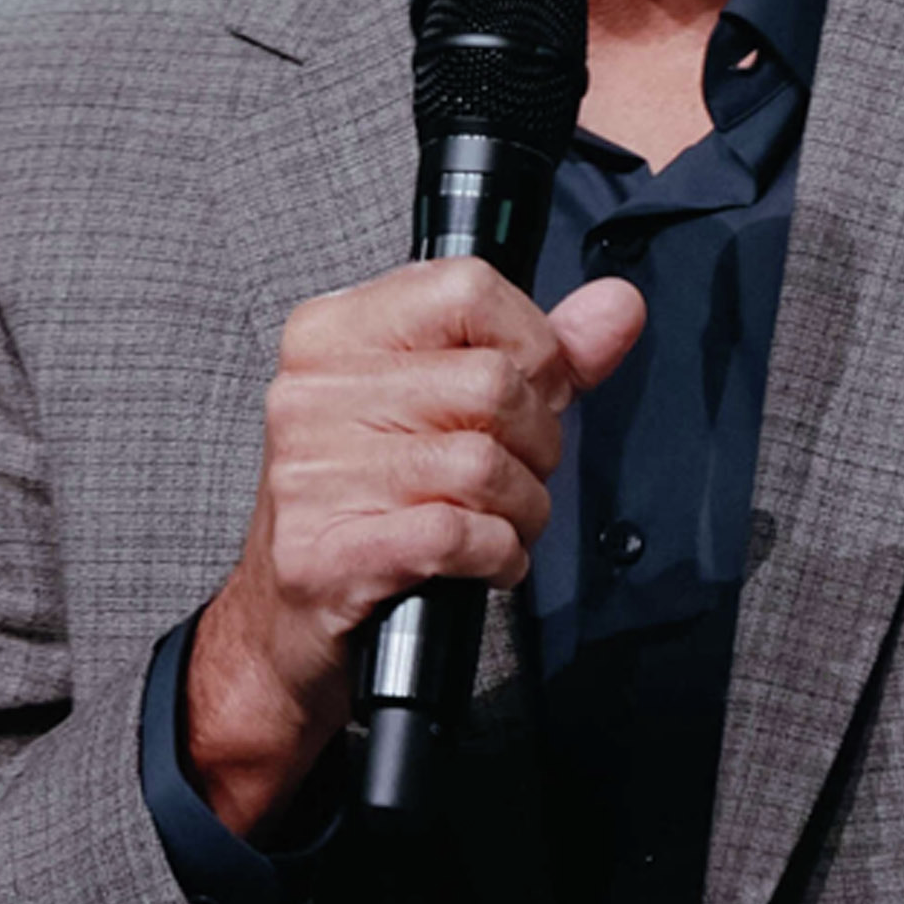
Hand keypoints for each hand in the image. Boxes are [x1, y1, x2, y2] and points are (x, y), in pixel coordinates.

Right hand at [185, 259, 645, 837]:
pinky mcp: (328, 551)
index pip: (467, 288)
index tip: (531, 388)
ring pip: (483, 464)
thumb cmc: (368, 499)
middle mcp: (310, 392)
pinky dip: (498, 555)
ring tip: (499, 521)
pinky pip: (461, 535)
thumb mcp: (441, 406)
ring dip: (523, 509)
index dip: (532, 344)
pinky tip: (483, 559)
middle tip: (515, 472)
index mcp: (333, 333)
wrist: (287, 616)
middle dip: (537, 443)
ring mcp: (312, 473)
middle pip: (492, 384)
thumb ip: (537, 355)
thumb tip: (617, 308)